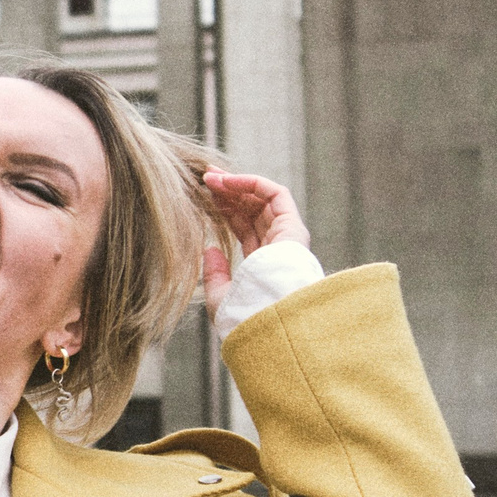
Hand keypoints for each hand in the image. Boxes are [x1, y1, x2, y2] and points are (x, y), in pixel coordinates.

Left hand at [200, 169, 309, 317]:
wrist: (268, 319)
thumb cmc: (244, 317)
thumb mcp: (220, 297)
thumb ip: (215, 275)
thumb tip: (209, 249)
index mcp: (262, 264)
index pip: (244, 229)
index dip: (224, 210)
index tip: (202, 197)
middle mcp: (277, 248)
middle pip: (252, 211)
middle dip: (229, 192)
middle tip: (204, 179)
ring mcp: (287, 237)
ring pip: (262, 200)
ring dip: (236, 184)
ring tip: (210, 177)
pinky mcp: (293, 227)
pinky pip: (276, 194)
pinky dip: (253, 183)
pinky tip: (227, 182)